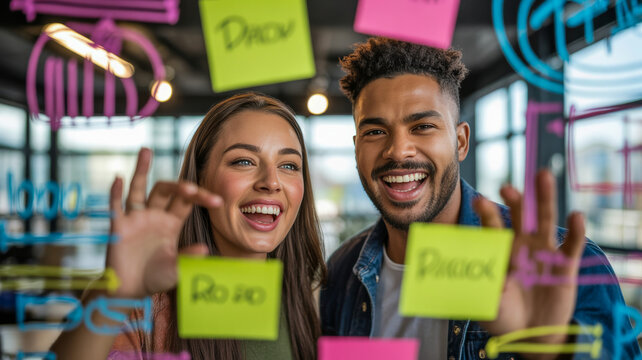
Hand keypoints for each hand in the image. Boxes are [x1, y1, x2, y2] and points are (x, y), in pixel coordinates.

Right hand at [105, 148, 221, 297]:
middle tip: (190, 189)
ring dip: (141, 170)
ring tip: (146, 150)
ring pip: (139, 189)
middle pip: (166, 190)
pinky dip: (115, 192)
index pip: (187, 201)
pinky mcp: (119, 226)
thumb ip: (188, 257)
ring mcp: (135, 219)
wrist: (130, 291)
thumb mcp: (176, 269)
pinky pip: (116, 206)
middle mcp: (154, 216)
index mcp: (172, 223)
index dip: (201, 197)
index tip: (217, 201)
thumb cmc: (156, 278)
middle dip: (179, 187)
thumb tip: (205, 250)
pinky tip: (119, 178)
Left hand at [475, 170, 585, 358]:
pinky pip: (573, 244)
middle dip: (514, 199)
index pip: (493, 226)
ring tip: (542, 176)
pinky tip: (575, 215)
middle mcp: (522, 245)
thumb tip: (482, 278)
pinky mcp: (565, 265)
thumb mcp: (488, 303)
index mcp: (500, 250)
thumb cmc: (502, 315)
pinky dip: (576, 230)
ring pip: (545, 219)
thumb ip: (487, 289)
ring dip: (544, 198)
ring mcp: (544, 252)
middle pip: (519, 215)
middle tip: (506, 187)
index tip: (480, 201)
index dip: (487, 213)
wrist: (529, 335)